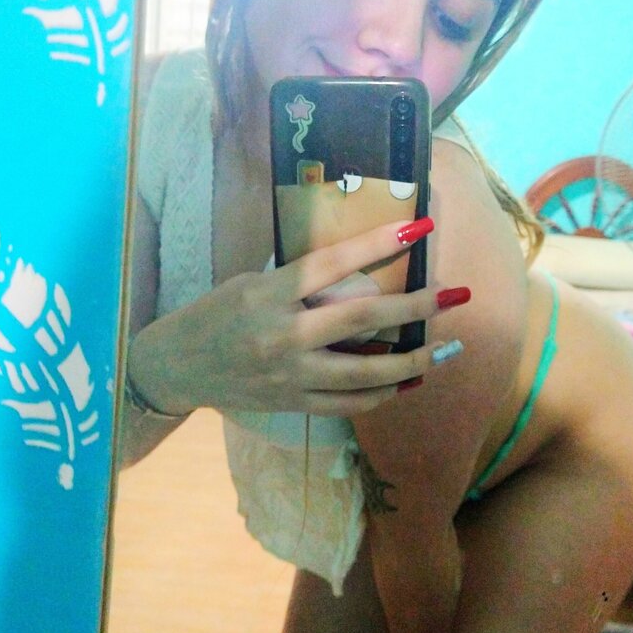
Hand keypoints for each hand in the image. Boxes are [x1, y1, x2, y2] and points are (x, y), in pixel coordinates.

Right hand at [129, 217, 466, 415]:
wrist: (176, 367)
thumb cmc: (213, 314)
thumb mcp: (251, 283)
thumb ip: (299, 282)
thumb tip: (358, 272)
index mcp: (268, 292)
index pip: (333, 263)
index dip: (380, 243)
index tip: (421, 227)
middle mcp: (282, 335)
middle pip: (362, 318)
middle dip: (415, 306)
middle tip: (456, 295)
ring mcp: (289, 375)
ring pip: (365, 373)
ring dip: (413, 360)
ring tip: (447, 348)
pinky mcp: (292, 404)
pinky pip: (348, 404)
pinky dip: (382, 393)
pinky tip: (409, 381)